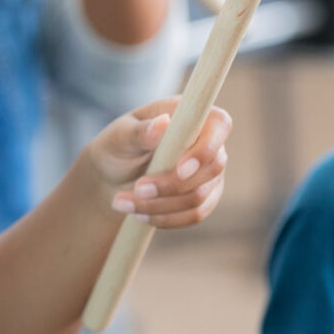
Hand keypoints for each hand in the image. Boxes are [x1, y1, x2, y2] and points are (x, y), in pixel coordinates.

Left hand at [83, 98, 231, 227]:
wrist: (113, 177)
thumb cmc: (118, 147)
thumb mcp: (120, 136)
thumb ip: (140, 131)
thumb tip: (163, 123)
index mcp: (191, 116)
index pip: (219, 125)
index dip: (206, 149)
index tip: (180, 169)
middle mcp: (208, 142)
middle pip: (212, 168)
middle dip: (172, 185)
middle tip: (137, 189)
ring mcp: (209, 172)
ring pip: (199, 197)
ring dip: (159, 205)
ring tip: (122, 203)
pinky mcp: (205, 198)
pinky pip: (194, 215)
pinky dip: (164, 218)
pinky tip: (139, 215)